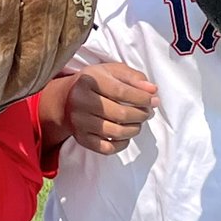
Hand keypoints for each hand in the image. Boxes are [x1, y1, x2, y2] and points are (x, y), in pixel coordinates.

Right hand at [41, 63, 158, 155]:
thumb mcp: (113, 71)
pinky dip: (122, 144)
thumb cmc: (96, 83)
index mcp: (89, 80)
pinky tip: (125, 135)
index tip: (154, 101)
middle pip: (120, 114)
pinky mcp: (81, 138)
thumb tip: (152, 90)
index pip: (121, 92)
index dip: (142, 98)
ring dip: (134, 129)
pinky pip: (107, 149)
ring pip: (116, 133)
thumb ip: (134, 77)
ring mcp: (80, 122)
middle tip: (147, 112)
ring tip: (138, 122)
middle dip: (141, 115)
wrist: (66, 99)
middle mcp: (81, 101)